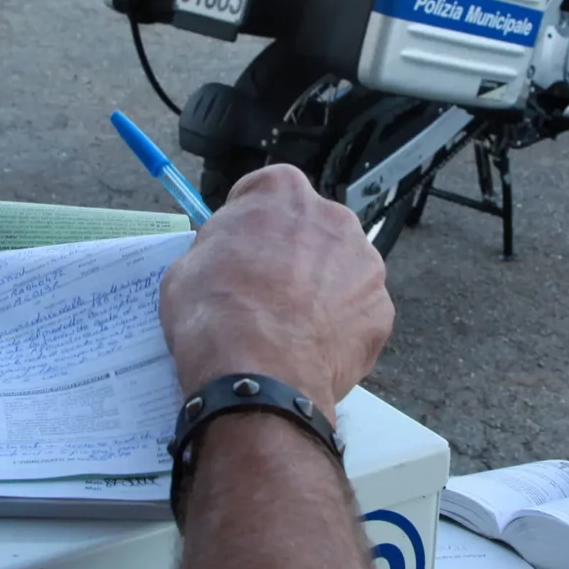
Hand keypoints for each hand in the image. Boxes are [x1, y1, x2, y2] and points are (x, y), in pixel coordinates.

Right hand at [159, 164, 392, 417]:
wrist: (255, 376)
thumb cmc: (214, 314)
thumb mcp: (186, 266)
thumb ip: (217, 249)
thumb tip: (225, 259)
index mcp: (282, 192)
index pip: (265, 193)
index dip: (248, 226)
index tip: (236, 251)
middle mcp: (333, 217)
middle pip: (310, 230)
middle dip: (291, 255)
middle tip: (263, 293)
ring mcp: (366, 265)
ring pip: (340, 271)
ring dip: (319, 290)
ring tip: (288, 327)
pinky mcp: (382, 310)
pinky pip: (357, 313)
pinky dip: (338, 328)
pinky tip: (310, 349)